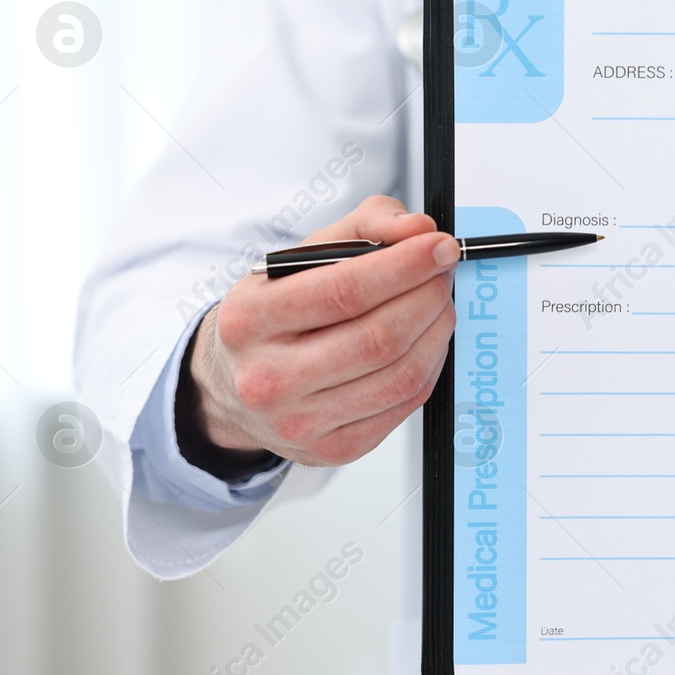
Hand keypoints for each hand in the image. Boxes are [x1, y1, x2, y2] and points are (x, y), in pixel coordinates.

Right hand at [185, 196, 459, 467]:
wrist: (231, 385)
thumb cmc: (274, 315)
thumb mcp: (303, 255)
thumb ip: (365, 226)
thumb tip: (418, 230)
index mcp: (250, 318)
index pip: (344, 290)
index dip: (404, 266)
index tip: (439, 246)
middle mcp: (267, 377)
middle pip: (379, 337)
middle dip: (428, 296)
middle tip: (443, 272)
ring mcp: (299, 420)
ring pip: (400, 375)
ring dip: (437, 331)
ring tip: (439, 303)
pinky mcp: (332, 448)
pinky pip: (404, 404)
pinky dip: (430, 366)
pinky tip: (427, 341)